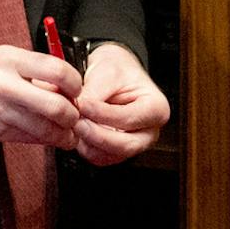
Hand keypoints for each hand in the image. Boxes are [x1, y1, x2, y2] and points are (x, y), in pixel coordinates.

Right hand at [0, 46, 83, 149]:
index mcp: (10, 59)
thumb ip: (30, 69)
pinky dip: (44, 140)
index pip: (57, 70)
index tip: (77, 90)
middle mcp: (6, 84)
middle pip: (56, 105)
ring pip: (45, 128)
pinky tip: (50, 139)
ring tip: (68, 134)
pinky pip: (29, 138)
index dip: (75, 83)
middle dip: (73, 115)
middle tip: (76, 116)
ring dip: (63, 134)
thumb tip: (62, 84)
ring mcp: (0, 110)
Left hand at [72, 42, 168, 165]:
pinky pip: (100, 158)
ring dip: (88, 143)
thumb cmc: (117, 70)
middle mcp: (148, 131)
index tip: (83, 105)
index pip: (128, 119)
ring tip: (74, 123)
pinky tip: (77, 131)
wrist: (112, 74)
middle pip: (124, 145)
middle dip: (96, 135)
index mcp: (156, 108)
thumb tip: (78, 110)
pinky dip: (85, 147)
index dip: (102, 114)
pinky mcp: (116, 151)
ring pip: (110, 155)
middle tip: (76, 121)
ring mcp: (133, 143)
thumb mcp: (108, 73)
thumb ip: (94, 94)